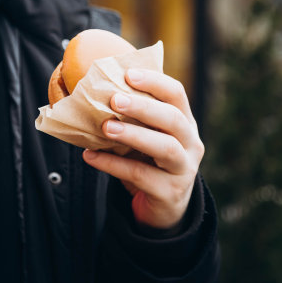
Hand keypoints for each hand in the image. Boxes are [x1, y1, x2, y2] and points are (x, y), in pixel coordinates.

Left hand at [82, 68, 204, 229]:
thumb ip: (129, 117)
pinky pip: (141, 175)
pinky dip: (113, 164)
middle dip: (143, 107)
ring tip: (105, 127)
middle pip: (173, 119)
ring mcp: (184, 168)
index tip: (128, 74)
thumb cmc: (149, 162)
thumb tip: (91, 93)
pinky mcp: (171, 192)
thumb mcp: (144, 136)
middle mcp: (191, 143)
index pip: (176, 94)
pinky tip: (91, 156)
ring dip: (134, 134)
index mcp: (184, 122)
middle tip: (114, 100)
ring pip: (165, 147)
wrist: (164, 208)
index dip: (154, 81)